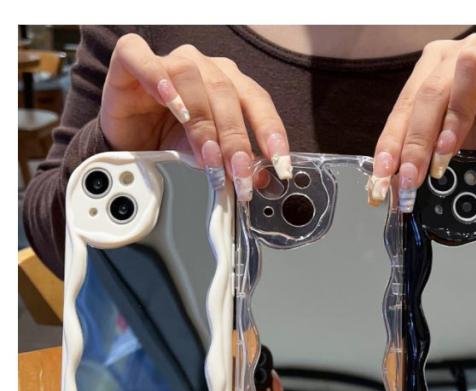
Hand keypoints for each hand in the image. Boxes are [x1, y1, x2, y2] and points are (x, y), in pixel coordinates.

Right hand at [99, 33, 291, 197]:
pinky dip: (159, 79)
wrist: (128, 142)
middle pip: (226, 94)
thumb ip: (232, 164)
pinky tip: (171, 103)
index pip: (257, 102)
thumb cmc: (169, 142)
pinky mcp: (132, 60)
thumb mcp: (207, 158)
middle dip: (235, 140)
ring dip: (202, 122)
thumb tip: (259, 179)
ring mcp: (170, 60)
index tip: (280, 163)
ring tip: (206, 157)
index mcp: (230, 85)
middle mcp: (204, 68)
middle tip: (238, 173)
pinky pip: (145, 59)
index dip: (271, 131)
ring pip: (192, 79)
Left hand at [367, 26, 475, 210]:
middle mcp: (452, 58)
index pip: (403, 108)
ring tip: (446, 153)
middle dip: (417, 142)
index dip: (392, 144)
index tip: (385, 176)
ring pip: (467, 69)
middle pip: (429, 94)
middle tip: (413, 178)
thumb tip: (391, 187)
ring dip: (455, 116)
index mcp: (425, 75)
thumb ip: (414, 160)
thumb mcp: (437, 151)